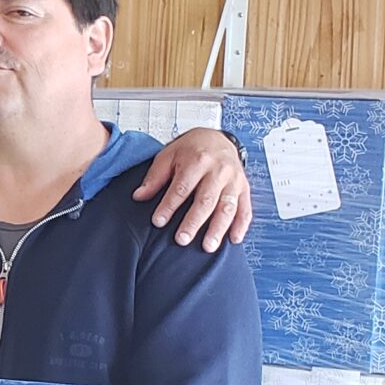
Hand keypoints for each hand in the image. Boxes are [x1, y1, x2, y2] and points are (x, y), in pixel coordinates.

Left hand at [133, 128, 252, 250]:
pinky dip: (241, 225)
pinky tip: (233, 239)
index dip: (169, 206)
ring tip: (208, 247)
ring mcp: (234, 180)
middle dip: (193, 222)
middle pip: (206, 200)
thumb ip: (155, 178)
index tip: (158, 222)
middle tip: (182, 240)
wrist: (217, 137)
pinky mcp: (244, 188)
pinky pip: (245, 208)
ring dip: (218, 228)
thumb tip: (139, 196)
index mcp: (198, 161)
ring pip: (227, 207)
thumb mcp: (168, 156)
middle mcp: (219, 171)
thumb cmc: (191, 150)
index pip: (182, 187)